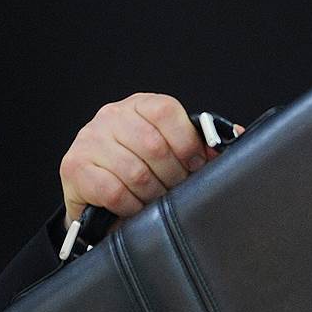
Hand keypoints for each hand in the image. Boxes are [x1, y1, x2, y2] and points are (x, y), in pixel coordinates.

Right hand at [59, 93, 220, 228]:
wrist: (99, 195)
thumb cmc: (143, 168)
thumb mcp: (172, 149)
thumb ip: (200, 142)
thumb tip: (236, 137)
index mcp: (140, 104)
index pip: (166, 111)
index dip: (187, 143)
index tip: (197, 166)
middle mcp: (111, 116)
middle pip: (153, 145)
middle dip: (173, 176)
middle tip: (177, 190)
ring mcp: (89, 139)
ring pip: (135, 172)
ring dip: (154, 194)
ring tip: (158, 202)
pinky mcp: (74, 167)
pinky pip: (114, 191)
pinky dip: (132, 205)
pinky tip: (136, 208)